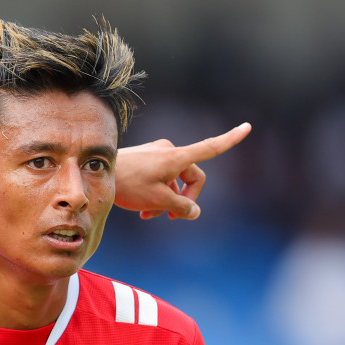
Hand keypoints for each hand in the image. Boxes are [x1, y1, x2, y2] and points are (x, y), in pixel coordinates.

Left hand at [115, 123, 250, 219]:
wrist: (97, 174)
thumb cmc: (127, 185)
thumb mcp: (158, 200)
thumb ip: (181, 208)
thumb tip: (194, 213)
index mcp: (177, 157)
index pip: (210, 147)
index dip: (230, 140)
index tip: (247, 127)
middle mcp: (170, 150)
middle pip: (191, 177)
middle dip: (184, 199)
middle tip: (171, 217)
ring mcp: (157, 153)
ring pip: (174, 181)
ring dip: (167, 199)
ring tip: (150, 215)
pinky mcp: (146, 159)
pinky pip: (161, 178)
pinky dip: (157, 193)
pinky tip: (144, 211)